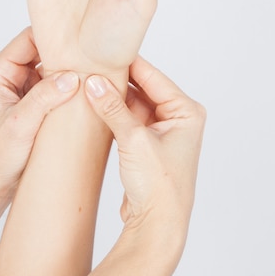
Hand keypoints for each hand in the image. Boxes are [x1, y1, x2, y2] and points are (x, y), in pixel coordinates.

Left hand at [0, 28, 78, 196]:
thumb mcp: (21, 125)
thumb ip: (44, 98)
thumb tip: (72, 77)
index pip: (30, 38)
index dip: (54, 35)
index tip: (81, 39)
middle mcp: (9, 73)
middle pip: (43, 49)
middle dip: (66, 53)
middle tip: (92, 58)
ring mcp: (23, 86)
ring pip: (52, 66)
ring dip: (69, 71)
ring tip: (92, 74)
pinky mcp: (34, 100)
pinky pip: (56, 84)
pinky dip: (70, 86)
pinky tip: (86, 90)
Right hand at [85, 56, 205, 238]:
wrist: (158, 226)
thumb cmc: (159, 186)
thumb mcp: (134, 140)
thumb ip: (113, 108)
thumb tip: (94, 82)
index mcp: (186, 112)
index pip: (153, 77)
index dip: (127, 62)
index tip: (102, 49)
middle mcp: (178, 118)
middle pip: (142, 88)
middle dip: (116, 80)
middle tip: (89, 66)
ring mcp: (162, 131)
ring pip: (133, 104)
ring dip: (112, 97)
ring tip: (87, 83)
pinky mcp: (147, 144)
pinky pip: (127, 119)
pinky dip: (112, 113)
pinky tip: (93, 104)